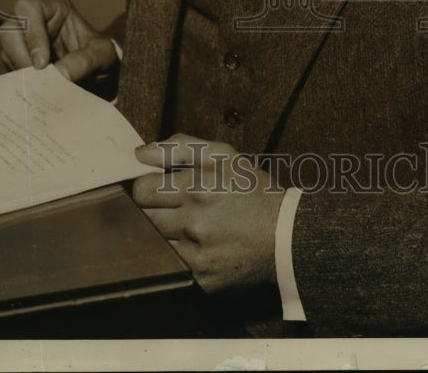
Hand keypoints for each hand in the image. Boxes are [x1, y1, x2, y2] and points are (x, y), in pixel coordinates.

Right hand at [0, 0, 117, 81]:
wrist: (101, 73)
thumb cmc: (102, 54)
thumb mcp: (103, 55)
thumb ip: (85, 61)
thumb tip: (59, 74)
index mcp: (53, 5)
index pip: (29, 8)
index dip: (32, 35)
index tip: (43, 63)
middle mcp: (33, 19)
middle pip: (8, 31)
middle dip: (21, 57)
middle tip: (38, 80)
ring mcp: (23, 40)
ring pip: (6, 52)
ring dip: (22, 72)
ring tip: (43, 87)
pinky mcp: (19, 60)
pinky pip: (10, 70)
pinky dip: (23, 82)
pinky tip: (38, 91)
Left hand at [132, 134, 284, 292]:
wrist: (287, 235)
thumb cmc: (254, 191)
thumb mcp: (225, 155)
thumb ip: (180, 148)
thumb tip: (140, 153)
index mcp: (197, 187)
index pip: (141, 190)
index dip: (146, 187)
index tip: (156, 188)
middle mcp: (194, 222)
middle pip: (142, 217)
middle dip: (152, 209)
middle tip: (170, 206)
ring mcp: (196, 254)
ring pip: (153, 242)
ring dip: (163, 233)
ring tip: (186, 225)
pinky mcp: (201, 278)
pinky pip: (170, 265)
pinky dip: (177, 254)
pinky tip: (196, 245)